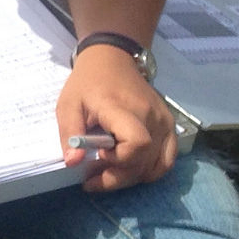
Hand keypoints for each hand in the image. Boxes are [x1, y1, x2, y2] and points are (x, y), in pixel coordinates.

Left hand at [56, 44, 176, 191]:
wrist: (112, 59)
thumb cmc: (87, 83)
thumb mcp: (68, 104)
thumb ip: (70, 133)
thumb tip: (73, 163)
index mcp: (123, 108)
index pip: (137, 143)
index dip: (119, 159)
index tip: (98, 155)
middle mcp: (151, 116)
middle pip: (144, 162)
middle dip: (118, 177)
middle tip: (93, 179)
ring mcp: (164, 121)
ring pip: (156, 166)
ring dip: (132, 176)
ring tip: (110, 172)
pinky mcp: (170, 125)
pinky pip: (167, 159)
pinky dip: (150, 170)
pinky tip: (131, 168)